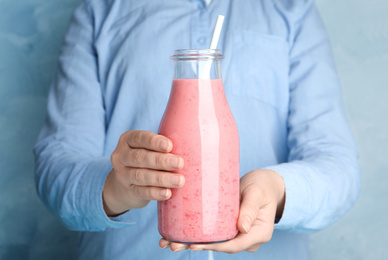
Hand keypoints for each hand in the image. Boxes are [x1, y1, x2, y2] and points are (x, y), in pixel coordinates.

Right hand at [103, 130, 184, 215]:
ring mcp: (122, 175)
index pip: (139, 138)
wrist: (125, 184)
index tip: (169, 145)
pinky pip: (141, 192)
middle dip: (161, 161)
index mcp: (127, 140)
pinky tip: (167, 193)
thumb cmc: (146, 159)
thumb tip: (191, 145)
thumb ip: (163, 145)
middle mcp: (121, 156)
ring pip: (141, 176)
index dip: (154, 142)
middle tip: (180, 163)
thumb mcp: (149, 148)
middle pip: (140, 158)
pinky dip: (155, 193)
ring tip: (180, 180)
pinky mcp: (128, 191)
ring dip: (162, 178)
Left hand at [159, 169, 284, 252]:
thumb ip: (251, 208)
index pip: (233, 245)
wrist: (264, 184)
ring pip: (213, 241)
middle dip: (195, 246)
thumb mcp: (257, 193)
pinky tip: (176, 233)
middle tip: (172, 245)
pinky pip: (211, 232)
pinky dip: (194, 233)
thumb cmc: (262, 185)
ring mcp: (236, 233)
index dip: (213, 247)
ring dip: (190, 242)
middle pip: (219, 246)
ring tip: (168, 242)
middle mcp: (246, 237)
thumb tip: (243, 227)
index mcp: (258, 234)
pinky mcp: (226, 226)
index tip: (194, 245)